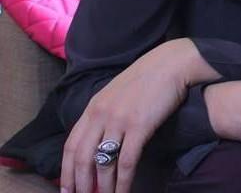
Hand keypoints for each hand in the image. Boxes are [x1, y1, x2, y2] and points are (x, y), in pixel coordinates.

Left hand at [61, 38, 218, 192]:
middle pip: (82, 158)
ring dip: (103, 187)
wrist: (171, 64)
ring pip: (104, 163)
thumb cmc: (148, 77)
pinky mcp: (139, 126)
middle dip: (81, 184)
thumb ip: (104, 113)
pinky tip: (123, 192)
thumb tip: (100, 140)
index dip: (67, 171)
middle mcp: (101, 115)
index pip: (71, 145)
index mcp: (93, 107)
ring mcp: (119, 120)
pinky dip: (123, 181)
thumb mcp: (117, 93)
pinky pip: (127, 161)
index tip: (67, 189)